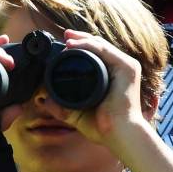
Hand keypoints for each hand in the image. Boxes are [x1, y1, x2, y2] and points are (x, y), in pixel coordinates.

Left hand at [30, 29, 149, 147]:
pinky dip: (90, 45)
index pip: (95, 56)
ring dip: (83, 39)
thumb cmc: (103, 128)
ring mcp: (125, 67)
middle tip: (64, 36)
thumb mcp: (77, 114)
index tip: (62, 47)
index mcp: (112, 77)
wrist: (118, 134)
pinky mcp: (128, 68)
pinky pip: (106, 51)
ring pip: (101, 46)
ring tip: (67, 39)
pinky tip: (75, 45)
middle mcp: (120, 70)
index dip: (79, 48)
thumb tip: (44, 100)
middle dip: (80, 39)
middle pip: (98, 47)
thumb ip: (61, 108)